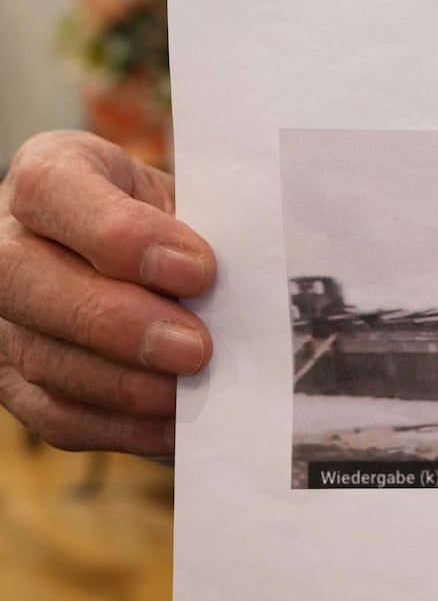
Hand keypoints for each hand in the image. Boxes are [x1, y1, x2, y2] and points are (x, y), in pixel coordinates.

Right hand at [0, 131, 214, 456]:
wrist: (152, 262)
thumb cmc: (177, 224)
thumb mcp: (191, 199)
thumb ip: (204, 228)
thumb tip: (250, 283)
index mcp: (52, 174)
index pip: (53, 189)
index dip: (121, 234)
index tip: (198, 269)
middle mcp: (7, 242)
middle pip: (25, 279)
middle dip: (117, 322)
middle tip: (196, 348)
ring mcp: (5, 318)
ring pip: (42, 356)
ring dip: (124, 384)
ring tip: (191, 390)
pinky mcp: (18, 381)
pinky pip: (59, 414)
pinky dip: (124, 426)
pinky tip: (176, 425)